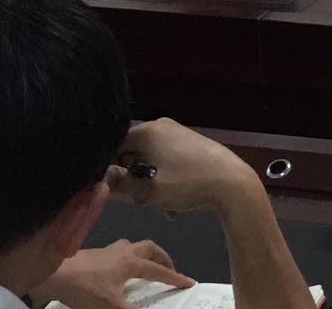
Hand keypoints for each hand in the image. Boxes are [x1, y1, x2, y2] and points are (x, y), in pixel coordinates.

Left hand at [31, 240, 193, 308]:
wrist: (55, 273)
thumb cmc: (86, 288)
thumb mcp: (110, 305)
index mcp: (132, 263)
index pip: (159, 271)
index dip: (175, 278)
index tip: (189, 282)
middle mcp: (124, 252)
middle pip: (150, 248)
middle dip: (163, 258)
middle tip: (168, 268)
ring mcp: (108, 250)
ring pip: (133, 245)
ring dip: (143, 253)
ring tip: (144, 264)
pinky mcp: (94, 253)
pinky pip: (118, 250)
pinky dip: (125, 256)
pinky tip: (116, 267)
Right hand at [108, 118, 260, 216]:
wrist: (233, 183)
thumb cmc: (187, 184)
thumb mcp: (147, 189)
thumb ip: (119, 183)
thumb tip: (99, 177)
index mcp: (149, 130)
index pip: (114, 147)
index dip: (110, 170)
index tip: (113, 190)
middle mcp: (162, 126)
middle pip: (133, 155)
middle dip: (135, 180)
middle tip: (143, 201)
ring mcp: (179, 134)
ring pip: (152, 162)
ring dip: (152, 185)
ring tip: (164, 205)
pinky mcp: (192, 145)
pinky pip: (168, 162)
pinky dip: (167, 180)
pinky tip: (176, 202)